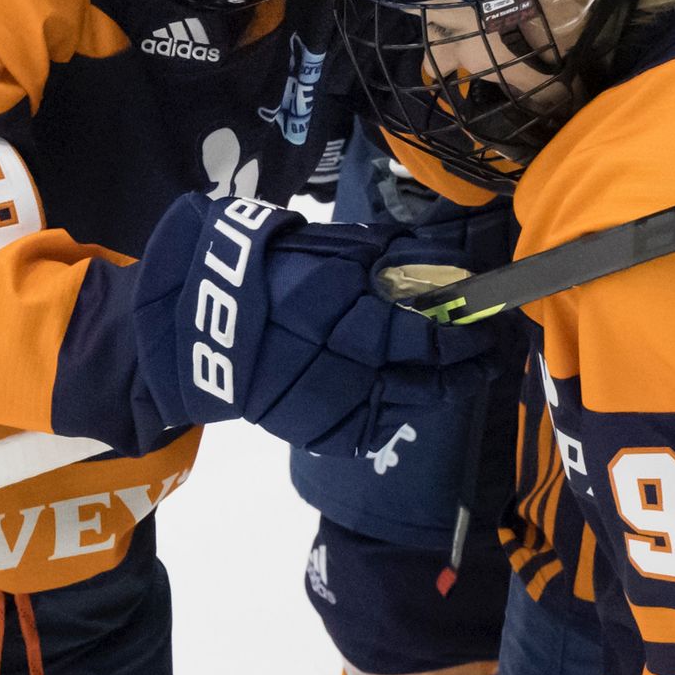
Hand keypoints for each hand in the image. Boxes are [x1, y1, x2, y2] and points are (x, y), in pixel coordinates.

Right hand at [132, 195, 503, 455]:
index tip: (485, 323)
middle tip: (486, 358)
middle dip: (457, 368)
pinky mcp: (304, 426)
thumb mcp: (320, 244)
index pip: (410, 331)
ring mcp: (314, 398)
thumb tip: (443, 261)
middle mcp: (324, 357)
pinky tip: (410, 401)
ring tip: (461, 378)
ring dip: (434, 394)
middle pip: (411, 373)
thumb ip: (380, 255)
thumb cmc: (262, 265)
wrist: (188, 318)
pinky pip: (362, 430)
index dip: (455, 334)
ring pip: (394, 406)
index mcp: (327, 304)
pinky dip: (392, 415)